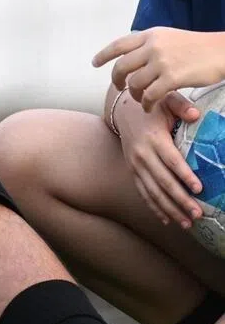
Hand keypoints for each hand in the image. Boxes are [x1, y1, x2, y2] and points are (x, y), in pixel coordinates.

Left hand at [93, 27, 224, 111]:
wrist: (222, 51)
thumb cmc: (197, 47)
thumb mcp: (169, 37)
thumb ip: (150, 44)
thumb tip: (132, 54)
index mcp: (150, 35)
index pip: (119, 45)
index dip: (104, 55)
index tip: (94, 63)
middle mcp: (152, 47)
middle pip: (122, 66)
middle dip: (116, 80)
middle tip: (118, 88)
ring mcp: (161, 62)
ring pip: (135, 83)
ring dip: (135, 95)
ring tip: (140, 100)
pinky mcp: (172, 78)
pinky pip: (151, 95)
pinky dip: (147, 104)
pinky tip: (149, 108)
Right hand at [114, 91, 203, 227]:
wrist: (123, 111)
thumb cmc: (151, 108)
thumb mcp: (166, 101)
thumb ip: (181, 106)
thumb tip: (196, 115)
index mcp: (153, 138)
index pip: (171, 160)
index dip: (184, 174)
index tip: (199, 188)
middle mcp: (142, 154)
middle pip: (163, 181)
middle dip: (181, 199)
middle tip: (198, 213)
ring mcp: (135, 165)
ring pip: (153, 191)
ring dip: (170, 209)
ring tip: (187, 222)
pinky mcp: (132, 171)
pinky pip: (143, 193)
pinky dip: (155, 208)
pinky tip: (167, 219)